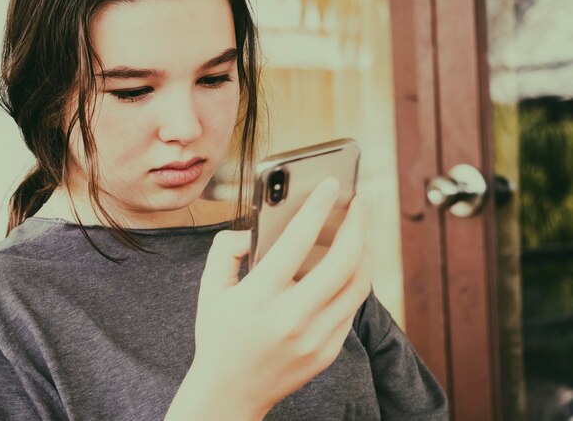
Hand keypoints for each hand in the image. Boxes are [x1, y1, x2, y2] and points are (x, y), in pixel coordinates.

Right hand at [191, 177, 370, 417]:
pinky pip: (352, 308)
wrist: (230, 392)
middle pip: (343, 261)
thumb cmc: (218, 334)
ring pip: (358, 285)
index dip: (318, 205)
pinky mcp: (327, 352)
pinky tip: (348, 266)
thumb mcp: (210, 287)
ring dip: (364, 251)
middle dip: (358, 224)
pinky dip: (354, 280)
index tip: (333, 183)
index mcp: (259, 296)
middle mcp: (292, 318)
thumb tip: (255, 230)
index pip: (297, 240)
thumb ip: (225, 249)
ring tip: (359, 231)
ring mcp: (314, 338)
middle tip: (360, 203)